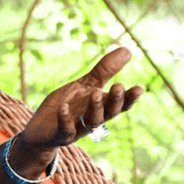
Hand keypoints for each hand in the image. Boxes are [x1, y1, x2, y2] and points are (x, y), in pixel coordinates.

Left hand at [19, 47, 142, 154]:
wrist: (43, 128)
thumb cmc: (70, 105)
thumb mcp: (86, 85)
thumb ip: (105, 70)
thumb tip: (127, 50)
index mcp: (101, 106)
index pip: (120, 104)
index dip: (130, 98)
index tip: (139, 88)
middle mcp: (93, 118)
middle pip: (109, 112)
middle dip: (115, 100)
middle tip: (118, 86)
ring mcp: (78, 128)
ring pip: (92, 121)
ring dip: (95, 107)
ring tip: (95, 92)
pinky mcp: (61, 134)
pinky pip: (65, 129)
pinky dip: (65, 119)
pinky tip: (63, 108)